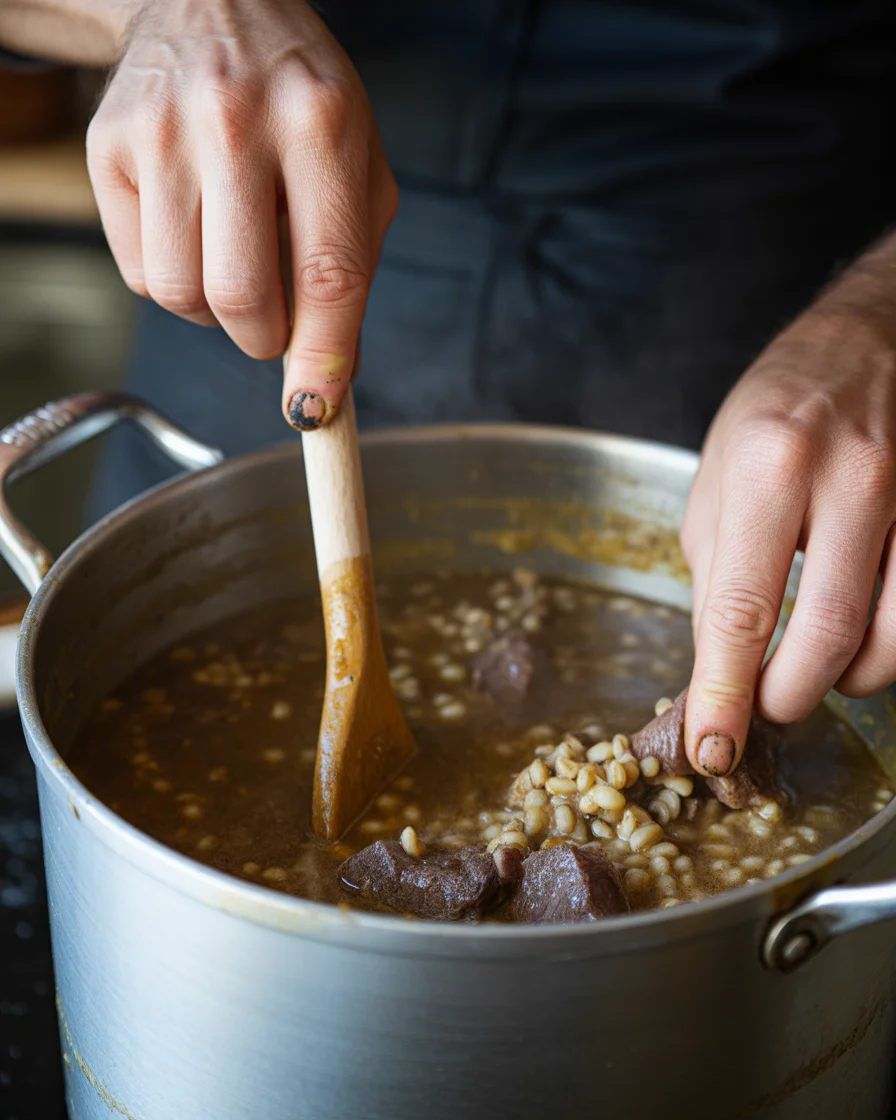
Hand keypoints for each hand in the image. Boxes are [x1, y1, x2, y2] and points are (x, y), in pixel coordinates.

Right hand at [86, 0, 396, 428]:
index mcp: (321, 123)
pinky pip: (140, 274)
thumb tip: (330, 374)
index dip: (323, 356)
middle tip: (275, 323)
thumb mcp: (359, 164)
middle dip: (265, 338)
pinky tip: (195, 234)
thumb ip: (354, 267)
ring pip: (182, 295)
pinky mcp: (108, 147)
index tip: (316, 409)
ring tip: (235, 259)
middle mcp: (235, 121)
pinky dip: (174, 280)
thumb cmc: (299, 97)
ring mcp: (161, 132)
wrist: (211, 3)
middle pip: (241, 296)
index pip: (328, 270)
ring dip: (216, 312)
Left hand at [682, 274, 895, 776]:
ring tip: (812, 666)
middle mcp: (851, 478)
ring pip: (891, 639)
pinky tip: (861, 635)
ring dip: (844, 680)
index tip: (711, 747)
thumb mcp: (716, 475)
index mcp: (768, 464)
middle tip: (765, 706)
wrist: (873, 338)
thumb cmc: (780, 409)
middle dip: (786, 697)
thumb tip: (717, 665)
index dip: (722, 693)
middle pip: (823, 636)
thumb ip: (715, 571)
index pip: (739, 608)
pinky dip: (888, 649)